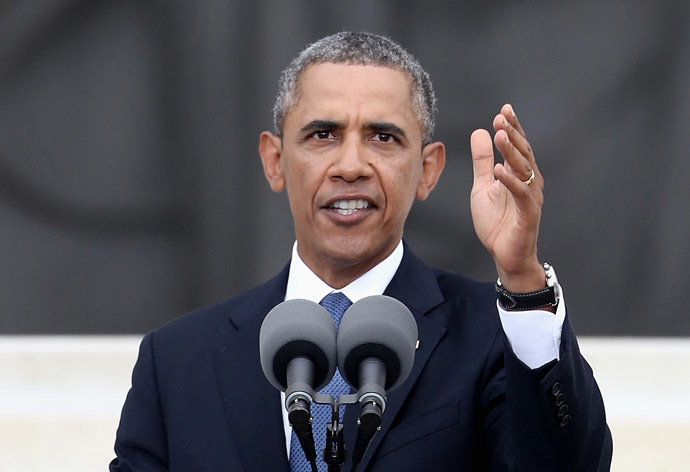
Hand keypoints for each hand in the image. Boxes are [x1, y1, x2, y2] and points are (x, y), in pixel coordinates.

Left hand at [470, 104, 545, 292]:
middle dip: (512, 134)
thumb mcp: (482, 186)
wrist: (504, 255)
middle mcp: (529, 182)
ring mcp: (530, 197)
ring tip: (500, 134)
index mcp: (519, 174)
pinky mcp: (528, 214)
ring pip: (523, 169)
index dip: (512, 128)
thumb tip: (480, 132)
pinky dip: (511, 181)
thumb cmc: (497, 222)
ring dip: (512, 151)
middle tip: (501, 117)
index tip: (504, 110)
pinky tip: (500, 169)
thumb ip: (482, 161)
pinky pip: (521, 194)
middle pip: (522, 153)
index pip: (517, 146)